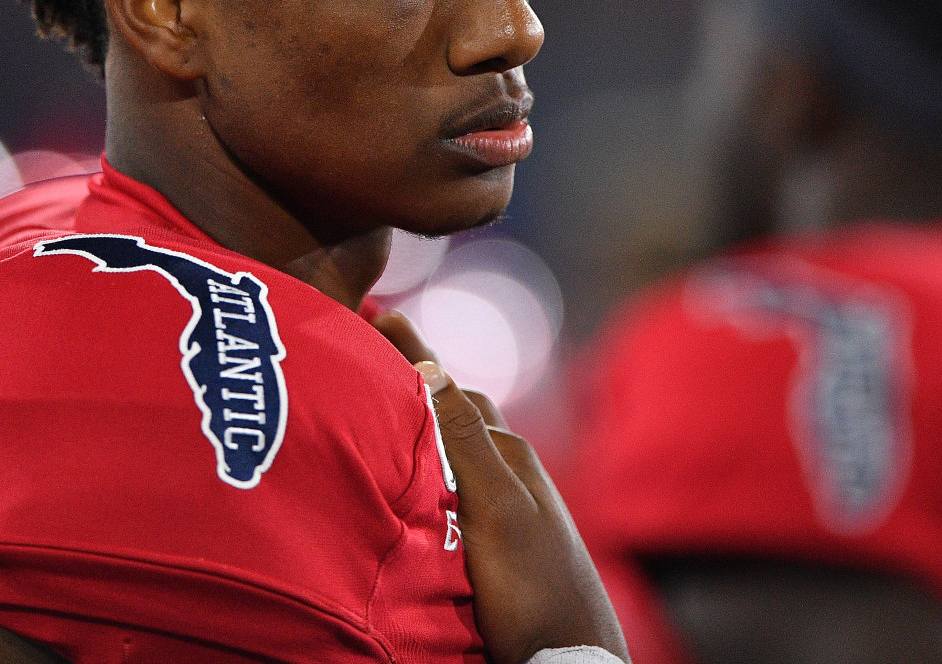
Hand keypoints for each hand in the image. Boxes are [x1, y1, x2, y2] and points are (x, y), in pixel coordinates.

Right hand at [372, 309, 628, 663]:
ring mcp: (508, 506)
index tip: (378, 312)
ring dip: (425, 419)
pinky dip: (432, 462)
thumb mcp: (497, 510)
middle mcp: (510, 470)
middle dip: (417, 378)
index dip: (413, 352)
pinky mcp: (500, 540)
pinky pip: (458, 482)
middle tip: (371, 350)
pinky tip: (416, 477)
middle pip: (455, 409)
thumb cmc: (534, 587)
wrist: (570, 657)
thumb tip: (431, 366)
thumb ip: (466, 440)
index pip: (450, 386)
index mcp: (509, 453)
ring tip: (385, 405)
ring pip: (458, 445)